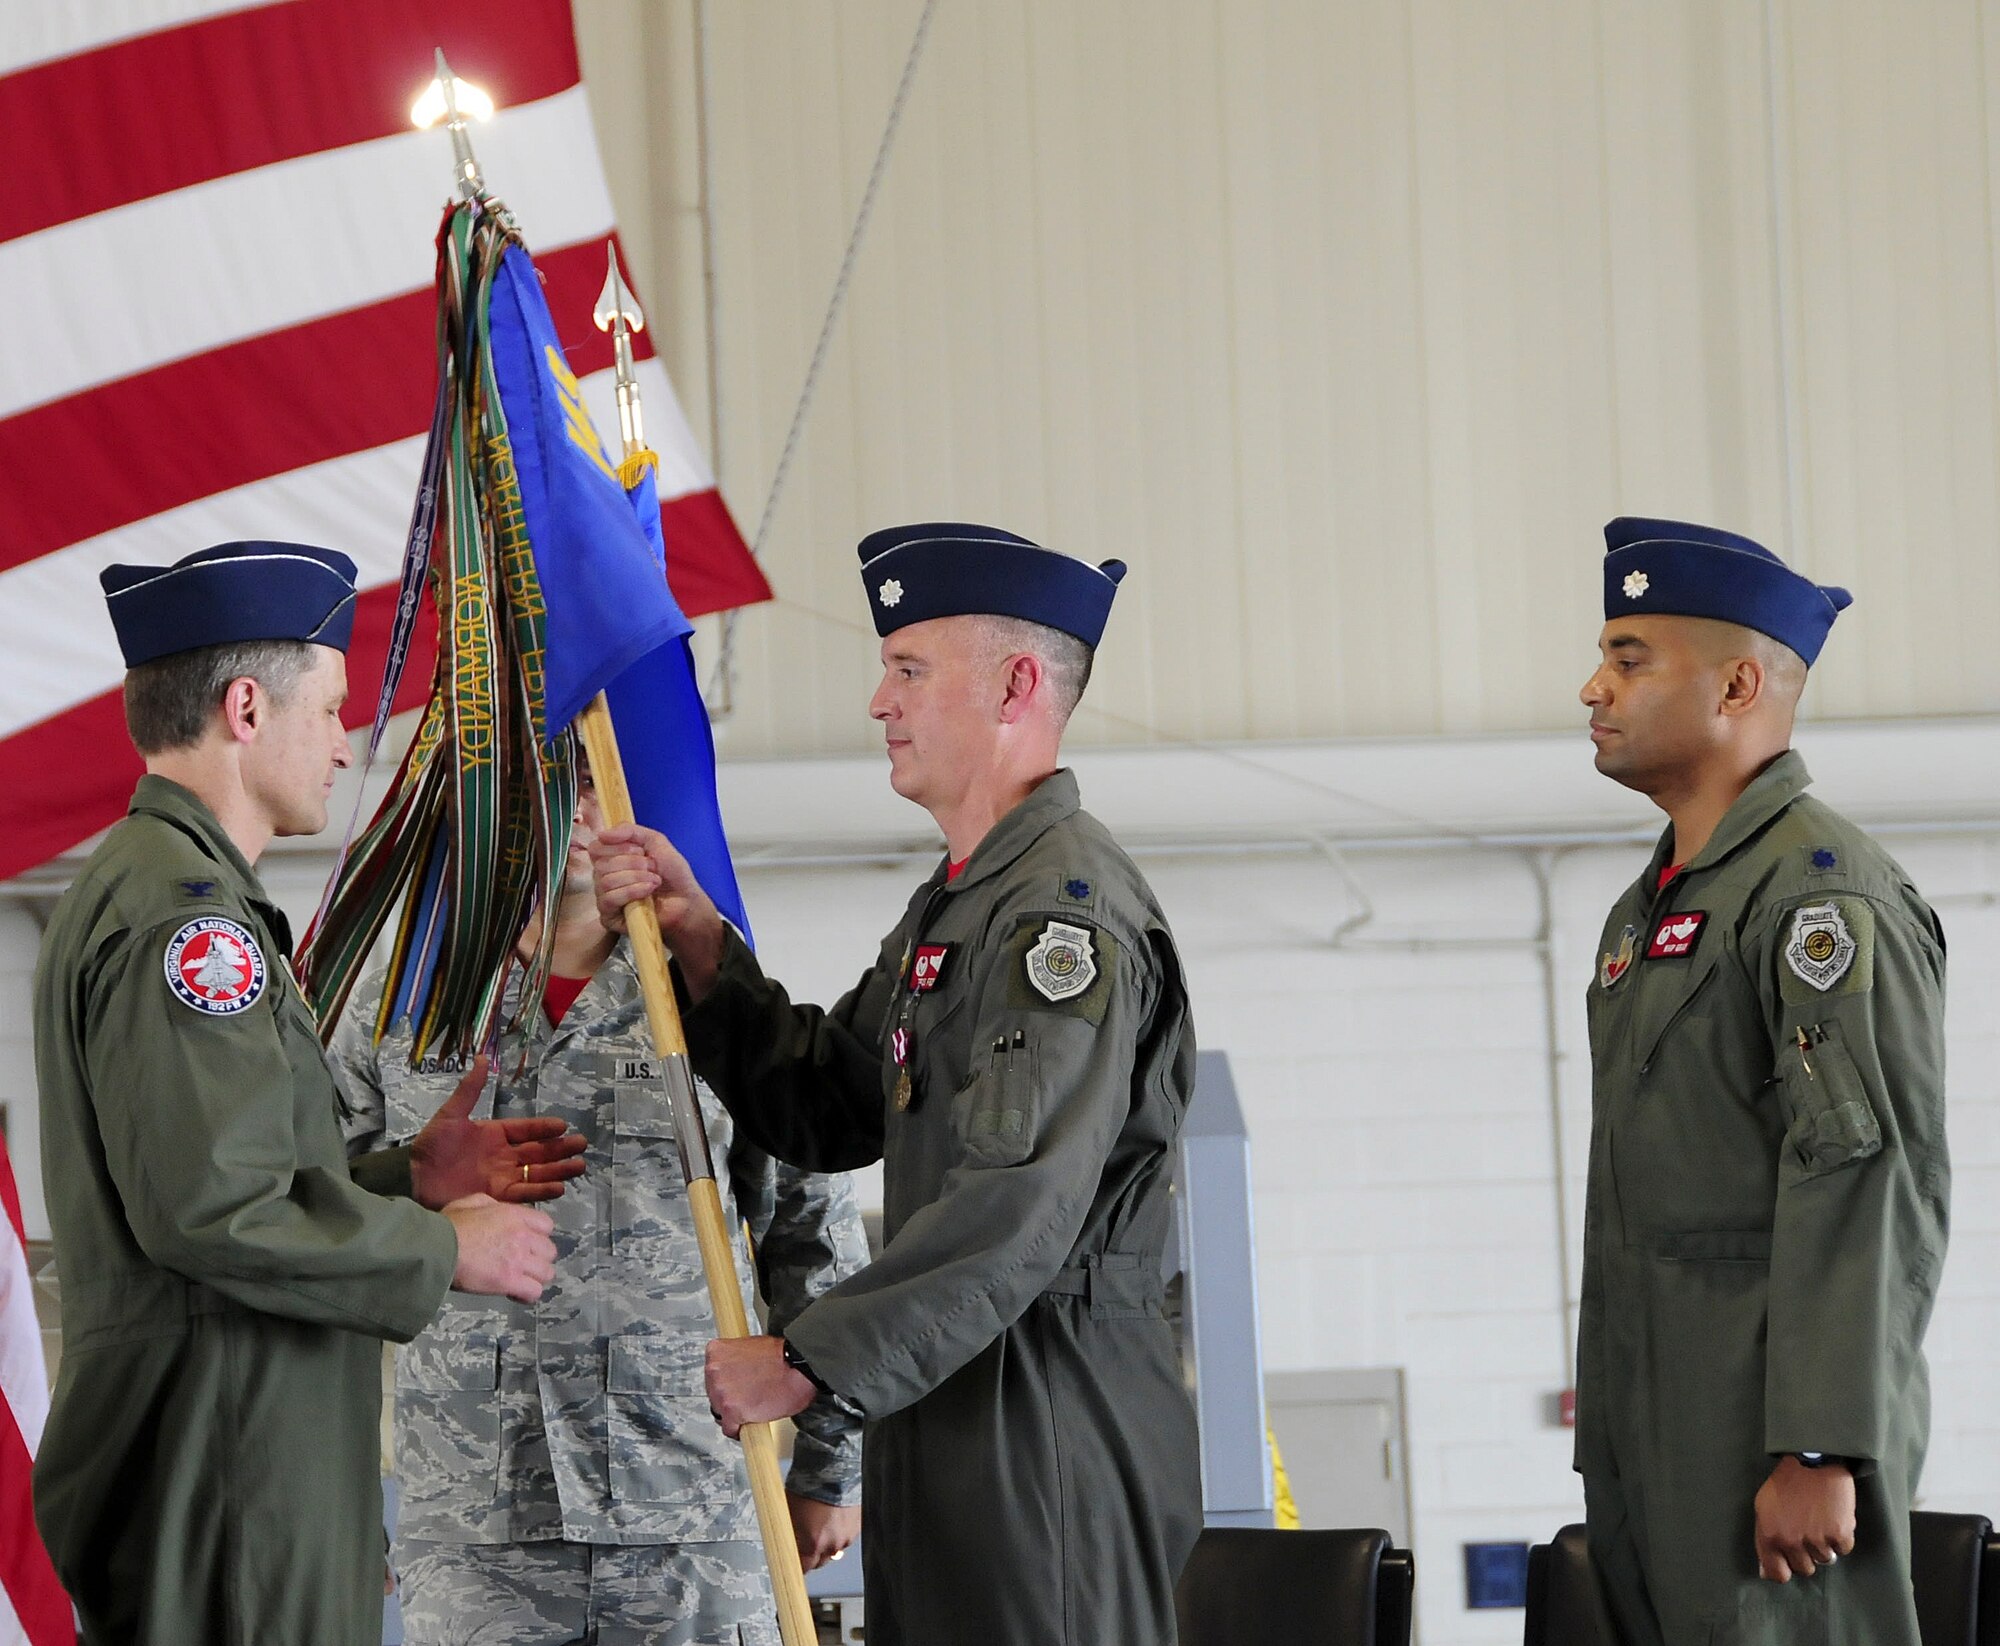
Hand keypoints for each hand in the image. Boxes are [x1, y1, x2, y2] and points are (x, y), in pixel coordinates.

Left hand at [409, 1055, 587, 1208]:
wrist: (413, 1179)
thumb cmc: (431, 1147)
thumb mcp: (450, 1115)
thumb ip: (469, 1090)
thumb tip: (482, 1058)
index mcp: (495, 1134)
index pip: (526, 1130)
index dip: (544, 1128)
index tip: (563, 1125)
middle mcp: (503, 1156)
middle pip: (538, 1152)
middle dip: (560, 1149)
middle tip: (581, 1145)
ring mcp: (502, 1178)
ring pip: (536, 1173)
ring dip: (558, 1170)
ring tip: (579, 1166)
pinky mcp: (497, 1198)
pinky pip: (523, 1194)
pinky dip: (541, 1191)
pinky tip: (559, 1188)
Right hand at [444, 1193, 556, 1304]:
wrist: (437, 1248)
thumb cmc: (449, 1226)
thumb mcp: (471, 1202)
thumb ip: (490, 1205)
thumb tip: (496, 1210)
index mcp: (515, 1216)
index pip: (547, 1225)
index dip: (539, 1235)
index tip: (528, 1243)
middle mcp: (523, 1237)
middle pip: (550, 1251)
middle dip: (539, 1258)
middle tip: (524, 1264)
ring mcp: (519, 1260)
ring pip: (547, 1273)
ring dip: (536, 1278)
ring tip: (522, 1280)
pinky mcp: (510, 1281)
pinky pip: (534, 1292)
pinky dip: (528, 1295)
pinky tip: (516, 1293)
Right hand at [588, 824, 726, 998]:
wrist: (686, 900)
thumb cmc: (672, 873)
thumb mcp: (655, 841)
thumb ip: (630, 831)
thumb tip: (602, 834)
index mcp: (611, 859)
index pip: (595, 848)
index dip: (617, 847)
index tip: (639, 850)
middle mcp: (603, 878)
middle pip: (601, 865)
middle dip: (633, 864)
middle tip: (653, 868)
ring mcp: (604, 898)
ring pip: (605, 882)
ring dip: (636, 878)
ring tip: (655, 881)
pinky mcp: (608, 918)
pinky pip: (609, 899)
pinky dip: (632, 892)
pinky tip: (648, 892)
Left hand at [704, 1335, 815, 1438]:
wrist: (798, 1368)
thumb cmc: (781, 1357)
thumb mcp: (749, 1346)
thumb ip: (734, 1359)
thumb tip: (733, 1372)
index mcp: (716, 1352)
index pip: (712, 1373)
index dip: (726, 1381)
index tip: (735, 1385)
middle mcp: (714, 1371)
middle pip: (713, 1393)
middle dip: (729, 1397)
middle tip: (748, 1395)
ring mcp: (721, 1392)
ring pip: (720, 1412)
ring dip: (734, 1413)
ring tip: (753, 1405)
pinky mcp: (731, 1412)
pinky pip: (729, 1429)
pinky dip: (739, 1429)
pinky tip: (751, 1420)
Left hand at [787, 1493, 859, 1570]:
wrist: (832, 1467)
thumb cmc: (808, 1486)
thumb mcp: (789, 1512)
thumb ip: (790, 1533)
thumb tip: (786, 1542)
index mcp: (814, 1544)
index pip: (805, 1568)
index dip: (798, 1565)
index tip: (794, 1561)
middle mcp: (834, 1544)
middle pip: (821, 1559)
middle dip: (813, 1553)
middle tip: (805, 1539)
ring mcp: (849, 1534)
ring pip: (835, 1545)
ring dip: (828, 1539)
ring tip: (821, 1521)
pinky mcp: (858, 1522)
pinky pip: (847, 1532)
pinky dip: (840, 1528)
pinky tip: (833, 1514)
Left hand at [1754, 1456, 1856, 1580]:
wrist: (1814, 1460)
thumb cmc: (1786, 1483)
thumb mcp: (1764, 1507)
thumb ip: (1764, 1539)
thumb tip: (1767, 1572)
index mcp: (1770, 1536)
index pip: (1778, 1574)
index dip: (1784, 1570)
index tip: (1788, 1562)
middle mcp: (1793, 1542)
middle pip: (1804, 1569)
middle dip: (1805, 1555)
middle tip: (1806, 1533)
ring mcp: (1818, 1539)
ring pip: (1825, 1560)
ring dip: (1824, 1545)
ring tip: (1819, 1521)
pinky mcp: (1840, 1534)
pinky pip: (1844, 1549)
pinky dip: (1841, 1537)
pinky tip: (1833, 1518)